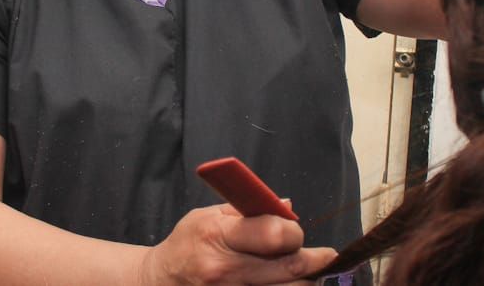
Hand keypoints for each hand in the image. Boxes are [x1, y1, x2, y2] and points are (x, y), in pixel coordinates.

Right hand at [139, 204, 336, 284]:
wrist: (158, 282)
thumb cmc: (187, 245)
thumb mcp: (208, 216)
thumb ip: (248, 211)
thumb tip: (287, 206)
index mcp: (219, 236)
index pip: (274, 234)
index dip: (294, 232)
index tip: (298, 232)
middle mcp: (225, 270)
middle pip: (290, 268)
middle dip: (314, 261)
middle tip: (325, 256)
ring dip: (305, 283)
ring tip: (308, 274)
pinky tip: (289, 285)